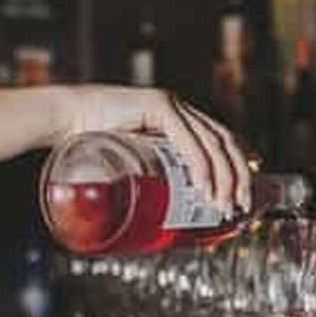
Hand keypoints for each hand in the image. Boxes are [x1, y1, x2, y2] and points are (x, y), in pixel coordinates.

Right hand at [53, 84, 251, 211]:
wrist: (64, 119)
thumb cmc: (93, 144)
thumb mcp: (133, 160)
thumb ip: (153, 174)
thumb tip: (165, 211)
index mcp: (181, 119)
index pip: (223, 138)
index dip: (242, 161)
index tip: (251, 186)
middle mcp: (182, 109)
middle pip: (225, 142)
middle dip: (239, 175)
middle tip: (242, 205)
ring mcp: (171, 105)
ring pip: (212, 142)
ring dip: (222, 176)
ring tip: (224, 203)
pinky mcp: (157, 105)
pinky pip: (187, 138)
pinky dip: (200, 164)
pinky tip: (205, 184)